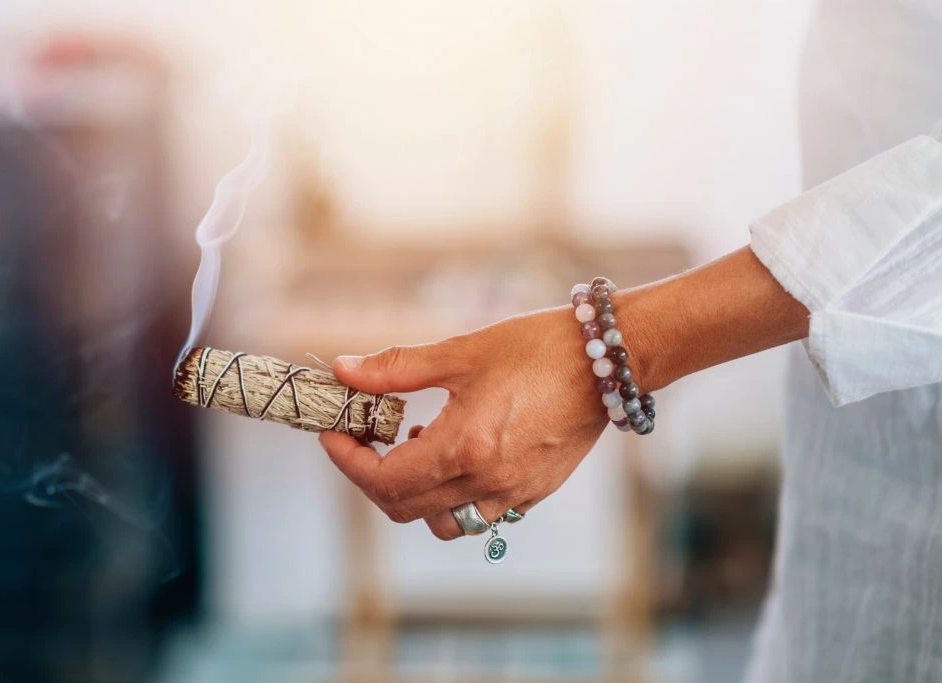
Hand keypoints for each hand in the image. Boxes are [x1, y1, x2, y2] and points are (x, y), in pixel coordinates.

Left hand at [318, 306, 608, 539]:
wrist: (608, 361)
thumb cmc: (538, 348)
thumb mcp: (461, 353)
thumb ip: (397, 368)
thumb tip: (343, 370)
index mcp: (464, 447)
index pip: (384, 480)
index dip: (348, 461)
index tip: (333, 434)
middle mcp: (487, 482)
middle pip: (404, 508)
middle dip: (371, 476)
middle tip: (363, 437)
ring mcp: (514, 493)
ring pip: (442, 521)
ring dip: (413, 493)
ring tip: (416, 441)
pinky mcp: (535, 491)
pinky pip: (479, 513)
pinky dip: (452, 494)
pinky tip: (458, 450)